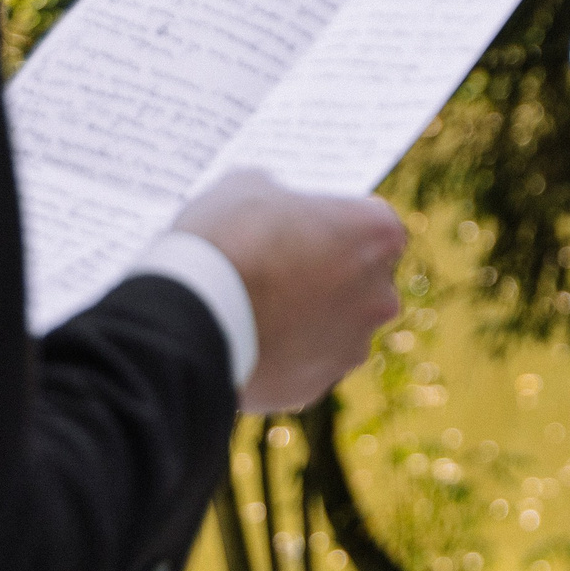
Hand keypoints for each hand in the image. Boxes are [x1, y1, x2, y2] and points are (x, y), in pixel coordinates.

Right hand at [174, 169, 407, 411]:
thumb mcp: (247, 185)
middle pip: (362, 280)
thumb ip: (278, 194)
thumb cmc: (225, 237)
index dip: (335, 224)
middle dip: (329, 275)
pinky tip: (247, 341)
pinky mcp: (318, 386)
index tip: (305, 228)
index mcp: (377, 234)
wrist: (189, 315)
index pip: (372, 225)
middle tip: (279, 268)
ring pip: (337, 327)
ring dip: (309, 319)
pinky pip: (306, 364)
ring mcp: (352, 345)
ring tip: (256, 309)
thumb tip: (275, 203)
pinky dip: (285, 355)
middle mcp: (380, 293)